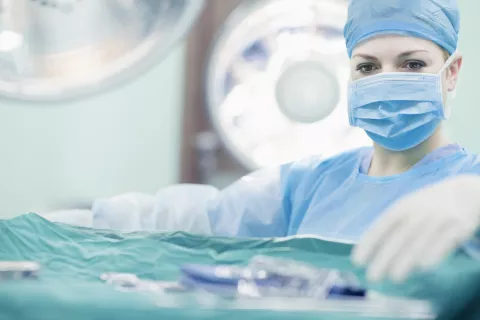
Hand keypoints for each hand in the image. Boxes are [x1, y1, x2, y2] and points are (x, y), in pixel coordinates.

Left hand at [352, 175, 479, 282]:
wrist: (464, 191)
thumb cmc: (426, 205)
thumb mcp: (406, 207)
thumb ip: (390, 226)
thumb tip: (368, 250)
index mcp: (401, 207)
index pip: (381, 226)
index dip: (369, 243)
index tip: (357, 261)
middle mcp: (418, 212)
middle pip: (399, 237)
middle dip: (384, 257)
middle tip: (372, 277)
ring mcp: (439, 218)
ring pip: (420, 241)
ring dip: (406, 260)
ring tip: (394, 277)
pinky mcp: (459, 226)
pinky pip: (445, 240)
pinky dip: (434, 252)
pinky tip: (424, 267)